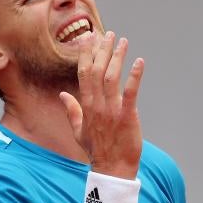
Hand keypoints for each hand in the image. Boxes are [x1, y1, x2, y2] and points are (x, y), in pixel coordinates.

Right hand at [59, 31, 143, 179]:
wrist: (112, 168)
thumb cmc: (97, 150)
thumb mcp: (79, 131)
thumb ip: (71, 110)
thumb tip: (63, 95)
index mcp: (86, 106)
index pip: (83, 74)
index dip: (85, 54)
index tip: (88, 38)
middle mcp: (97, 105)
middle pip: (96, 71)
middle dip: (102, 50)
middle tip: (108, 34)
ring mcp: (111, 110)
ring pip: (111, 77)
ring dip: (117, 57)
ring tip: (123, 41)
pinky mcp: (127, 117)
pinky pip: (131, 93)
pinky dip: (135, 76)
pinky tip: (139, 62)